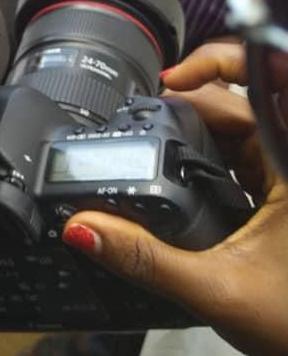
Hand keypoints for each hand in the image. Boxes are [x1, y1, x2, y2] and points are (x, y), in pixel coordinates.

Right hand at [61, 41, 287, 355]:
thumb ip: (145, 259)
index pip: (259, 79)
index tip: (170, 81)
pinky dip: (208, 151)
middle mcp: (287, 157)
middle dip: (188, 100)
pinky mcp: (276, 189)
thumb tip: (86, 228)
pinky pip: (242, 149)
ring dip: (197, 126)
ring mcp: (282, 172)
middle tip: (145, 117)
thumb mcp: (217, 291)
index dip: (210, 64)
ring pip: (239, 123)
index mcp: (287, 162)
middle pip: (238, 98)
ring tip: (156, 137)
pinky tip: (181, 171)